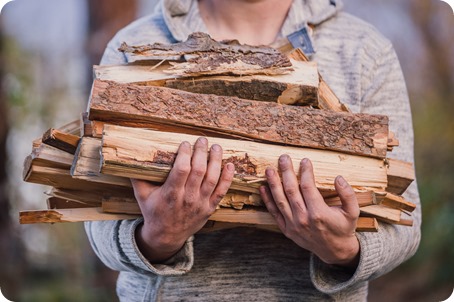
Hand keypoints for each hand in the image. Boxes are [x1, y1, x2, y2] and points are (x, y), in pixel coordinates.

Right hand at [132, 137, 233, 262]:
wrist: (166, 236)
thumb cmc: (153, 211)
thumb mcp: (142, 195)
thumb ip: (137, 176)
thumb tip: (130, 156)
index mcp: (170, 194)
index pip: (182, 170)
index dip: (185, 154)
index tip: (185, 143)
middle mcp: (188, 198)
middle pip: (199, 171)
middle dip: (201, 152)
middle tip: (202, 140)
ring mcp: (201, 204)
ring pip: (212, 179)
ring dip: (216, 161)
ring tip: (216, 147)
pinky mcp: (210, 208)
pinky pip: (222, 191)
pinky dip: (227, 178)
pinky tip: (230, 164)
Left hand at [259, 156, 359, 267]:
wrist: (335, 251)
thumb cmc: (343, 228)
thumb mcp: (353, 212)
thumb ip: (348, 194)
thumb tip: (338, 178)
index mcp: (319, 213)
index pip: (308, 187)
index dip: (306, 172)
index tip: (305, 160)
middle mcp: (303, 219)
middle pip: (291, 190)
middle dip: (286, 172)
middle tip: (283, 158)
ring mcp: (293, 225)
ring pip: (280, 200)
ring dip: (273, 183)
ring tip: (269, 170)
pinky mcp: (287, 230)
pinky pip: (274, 213)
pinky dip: (268, 200)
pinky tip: (263, 188)